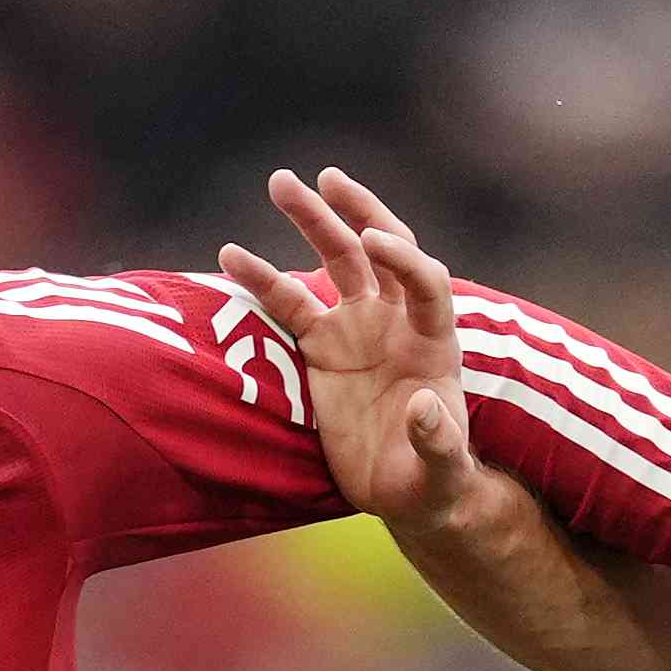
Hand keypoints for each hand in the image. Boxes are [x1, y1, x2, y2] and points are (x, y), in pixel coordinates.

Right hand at [218, 166, 475, 530]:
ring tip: (280, 181)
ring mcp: (359, 327)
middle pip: (380, 250)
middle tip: (323, 179)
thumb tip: (424, 407)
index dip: (403, 258)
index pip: (426, 280)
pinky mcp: (323, 345)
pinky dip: (261, 279)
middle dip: (356, 212)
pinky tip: (229, 253)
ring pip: (336, 260)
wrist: (404, 491)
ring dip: (311, 220)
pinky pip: (289, 303)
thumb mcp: (441, 470)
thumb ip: (438, 442)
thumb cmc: (433, 481)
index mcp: (435, 341)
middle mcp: (397, 320)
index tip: (372, 242)